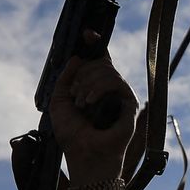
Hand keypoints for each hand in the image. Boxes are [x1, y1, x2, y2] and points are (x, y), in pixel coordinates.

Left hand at [48, 33, 138, 189]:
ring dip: (87, 83)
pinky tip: (90, 102)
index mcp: (93, 86)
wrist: (84, 156)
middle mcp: (109, 88)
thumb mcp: (59, 102)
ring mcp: (120, 94)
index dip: (94, 43)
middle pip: (99, 61)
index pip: (98, 58)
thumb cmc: (72, 135)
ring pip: (106, 69)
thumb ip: (64, 78)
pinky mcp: (129, 102)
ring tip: (82, 103)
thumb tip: (78, 56)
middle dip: (82, 74)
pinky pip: (116, 81)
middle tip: (76, 96)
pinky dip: (99, 88)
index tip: (87, 33)